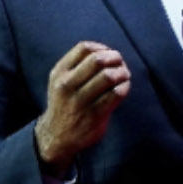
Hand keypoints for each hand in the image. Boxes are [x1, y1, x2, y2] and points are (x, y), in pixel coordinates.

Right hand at [34, 41, 130, 171]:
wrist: (57, 135)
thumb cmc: (65, 103)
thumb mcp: (60, 81)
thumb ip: (77, 66)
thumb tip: (107, 52)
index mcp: (59, 73)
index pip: (84, 48)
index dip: (101, 47)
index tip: (108, 54)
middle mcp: (67, 85)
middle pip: (97, 60)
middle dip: (114, 58)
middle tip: (121, 63)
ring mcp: (80, 101)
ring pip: (108, 76)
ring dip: (122, 72)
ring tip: (125, 75)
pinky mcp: (95, 115)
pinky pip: (115, 94)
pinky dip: (124, 87)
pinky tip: (124, 88)